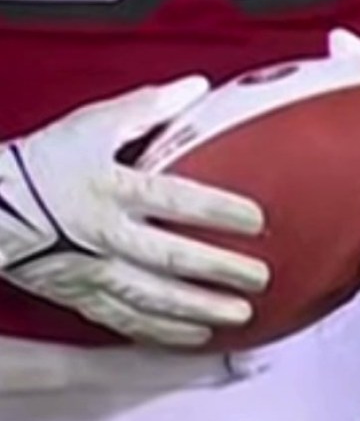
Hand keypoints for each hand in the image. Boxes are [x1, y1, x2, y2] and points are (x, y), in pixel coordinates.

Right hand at [0, 76, 270, 347]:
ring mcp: (90, 269)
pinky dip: (160, 330)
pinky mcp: (78, 294)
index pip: (172, 199)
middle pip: (170, 256)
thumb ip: (146, 108)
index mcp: (111, 188)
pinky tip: (194, 335)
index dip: (217, 210)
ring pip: (151, 296)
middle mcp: (103, 233)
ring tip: (239, 315)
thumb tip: (196, 86)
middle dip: (219, 270)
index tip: (256, 219)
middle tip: (258, 278)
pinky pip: (123, 318)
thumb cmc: (41, 163)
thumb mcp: (90, 126)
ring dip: (198, 308)